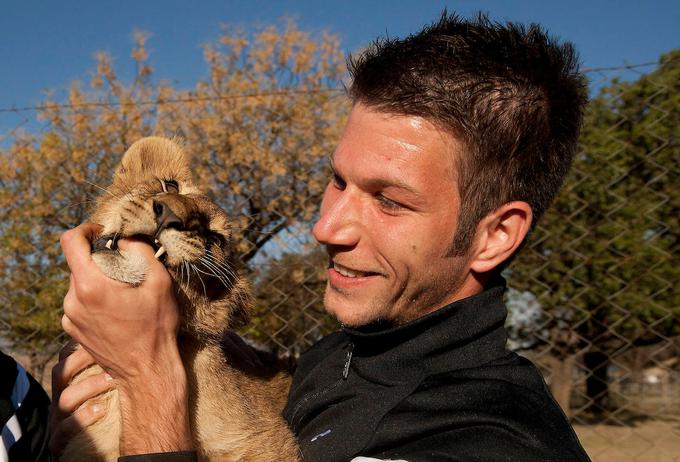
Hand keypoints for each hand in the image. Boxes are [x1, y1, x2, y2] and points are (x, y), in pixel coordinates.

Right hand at [49, 341, 112, 457]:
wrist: (102, 453)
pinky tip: (101, 409)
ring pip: (64, 399)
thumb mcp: (113, 390)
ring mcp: (58, 421)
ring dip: (89, 387)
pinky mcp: (59, 442)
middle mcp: (61, 400)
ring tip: (112, 381)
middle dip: (84, 362)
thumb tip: (143, 339)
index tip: (103, 337)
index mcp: (70, 386)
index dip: (79, 347)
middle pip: (60, 373)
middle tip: (113, 357)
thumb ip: (117, 369)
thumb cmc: (114, 415)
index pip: (65, 359)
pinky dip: (81, 418)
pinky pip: (62, 430)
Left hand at [60, 223, 192, 453]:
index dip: (86, 229)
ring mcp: (70, 318)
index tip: (103, 233)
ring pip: (79, 284)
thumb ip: (141, 251)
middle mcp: (72, 300)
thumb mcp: (159, 282)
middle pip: (78, 264)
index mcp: (90, 285)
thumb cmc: (156, 327)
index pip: (70, 242)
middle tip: (127, 269)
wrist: (147, 371)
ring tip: (124, 295)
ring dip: (98, 281)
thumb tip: (127, 237)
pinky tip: (117, 311)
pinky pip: (79, 303)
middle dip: (100, 260)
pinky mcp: (72, 330)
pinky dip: (95, 299)